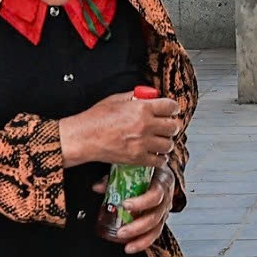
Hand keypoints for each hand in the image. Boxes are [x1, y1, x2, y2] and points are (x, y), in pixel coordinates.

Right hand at [61, 91, 182, 166]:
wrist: (83, 138)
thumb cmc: (96, 118)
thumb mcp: (116, 99)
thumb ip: (135, 96)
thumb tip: (148, 95)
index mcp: (141, 108)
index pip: (170, 106)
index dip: (173, 108)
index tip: (172, 111)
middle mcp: (145, 125)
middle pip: (173, 126)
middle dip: (171, 126)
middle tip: (167, 126)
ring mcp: (142, 143)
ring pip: (169, 144)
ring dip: (166, 142)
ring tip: (160, 141)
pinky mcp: (137, 158)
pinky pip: (159, 161)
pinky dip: (160, 158)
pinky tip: (156, 154)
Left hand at [95, 174, 170, 253]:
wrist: (161, 169)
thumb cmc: (148, 168)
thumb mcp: (134, 167)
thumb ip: (116, 177)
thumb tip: (97, 187)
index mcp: (162, 182)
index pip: (156, 194)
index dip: (142, 202)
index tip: (126, 205)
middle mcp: (166, 198)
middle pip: (156, 216)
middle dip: (138, 226)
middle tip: (122, 231)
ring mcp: (164, 210)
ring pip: (157, 228)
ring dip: (141, 238)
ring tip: (126, 244)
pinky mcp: (160, 219)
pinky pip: (154, 234)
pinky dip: (143, 243)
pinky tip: (131, 248)